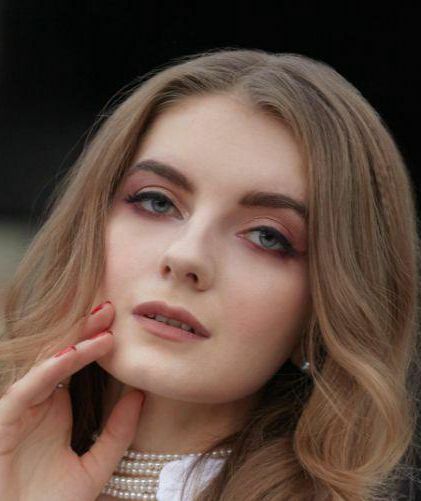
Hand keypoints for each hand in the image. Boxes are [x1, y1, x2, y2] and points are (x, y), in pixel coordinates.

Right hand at [0, 301, 143, 500]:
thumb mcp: (95, 468)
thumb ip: (117, 433)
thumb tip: (140, 395)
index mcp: (56, 408)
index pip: (75, 364)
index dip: (95, 342)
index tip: (121, 324)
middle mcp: (37, 403)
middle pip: (61, 355)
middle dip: (84, 329)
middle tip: (111, 307)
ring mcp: (20, 409)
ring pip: (45, 365)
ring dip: (72, 342)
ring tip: (102, 322)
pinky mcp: (3, 421)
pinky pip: (26, 389)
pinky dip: (48, 370)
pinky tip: (72, 355)